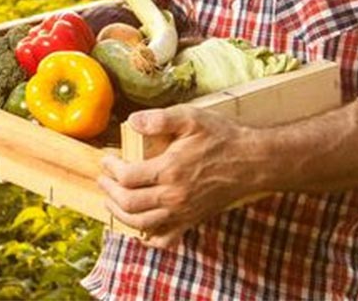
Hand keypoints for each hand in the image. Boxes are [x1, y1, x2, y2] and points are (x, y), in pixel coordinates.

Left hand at [98, 105, 250, 248]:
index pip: (127, 177)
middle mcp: (173, 196)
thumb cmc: (223, 138)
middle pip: (128, 203)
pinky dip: (148, 238)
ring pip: (141, 224)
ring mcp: (182, 212)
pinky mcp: (192, 221)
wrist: (253, 162)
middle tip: (103, 179)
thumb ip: (159, 118)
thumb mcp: (192, 118)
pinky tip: (140, 228)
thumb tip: (131, 121)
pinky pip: (165, 239)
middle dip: (109, 191)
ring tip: (111, 201)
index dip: (111, 169)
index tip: (107, 159)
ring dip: (120, 214)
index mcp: (170, 170)